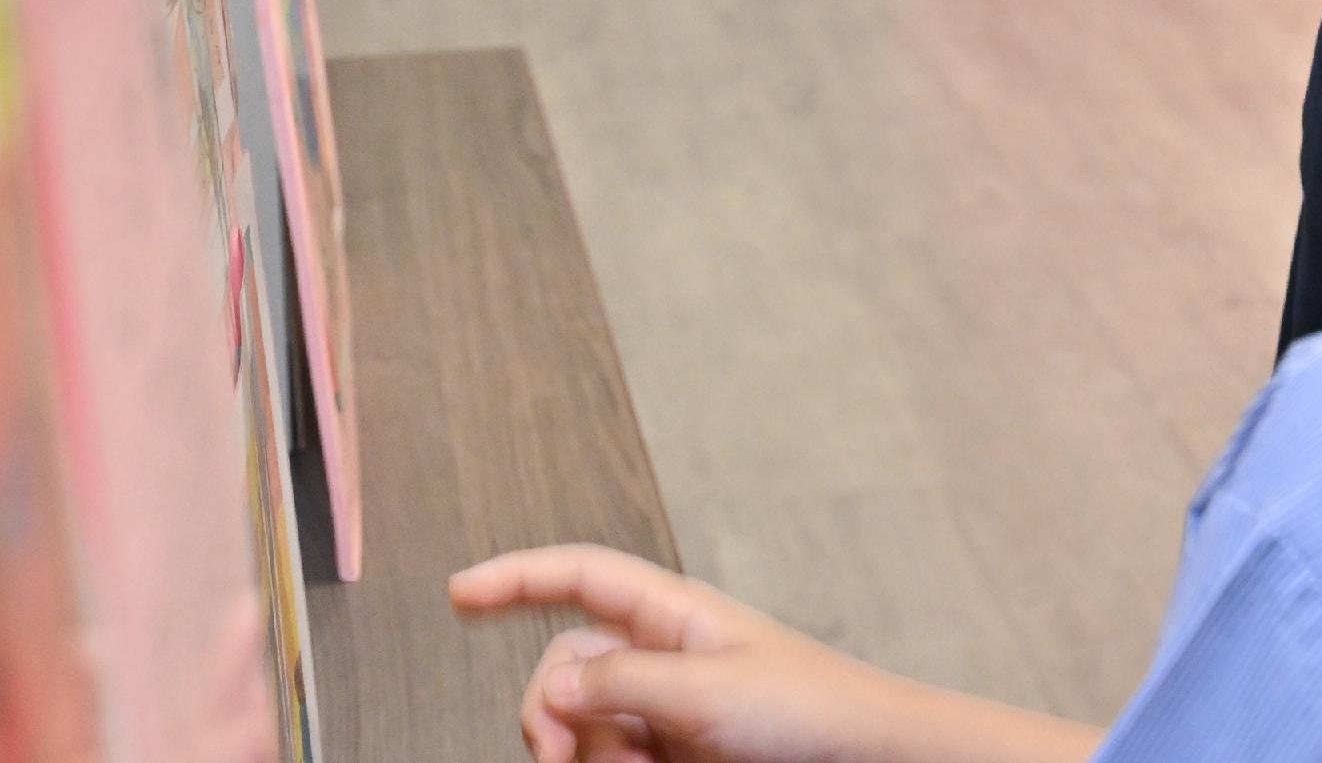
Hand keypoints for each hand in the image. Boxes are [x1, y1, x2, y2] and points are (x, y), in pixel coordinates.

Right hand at [453, 550, 1058, 762]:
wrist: (865, 758)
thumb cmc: (808, 709)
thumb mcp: (708, 690)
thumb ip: (622, 685)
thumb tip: (551, 690)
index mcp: (673, 614)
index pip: (579, 576)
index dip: (515, 577)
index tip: (456, 594)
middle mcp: (660, 656)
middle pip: (563, 669)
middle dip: (548, 711)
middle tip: (562, 757)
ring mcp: (662, 709)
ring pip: (581, 726)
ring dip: (585, 754)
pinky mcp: (668, 754)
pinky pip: (606, 758)